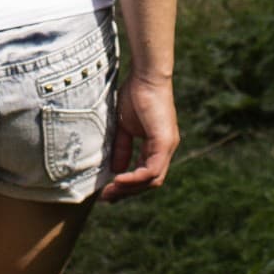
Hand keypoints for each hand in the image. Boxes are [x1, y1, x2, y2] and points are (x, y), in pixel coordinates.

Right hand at [100, 73, 179, 197]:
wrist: (146, 77)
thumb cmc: (135, 95)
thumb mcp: (124, 127)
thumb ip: (123, 148)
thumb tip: (116, 170)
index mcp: (157, 147)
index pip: (146, 175)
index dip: (128, 185)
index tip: (108, 191)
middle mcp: (165, 150)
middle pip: (150, 182)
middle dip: (127, 192)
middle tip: (106, 197)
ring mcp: (167, 147)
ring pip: (152, 180)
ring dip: (130, 188)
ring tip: (110, 191)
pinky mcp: (164, 142)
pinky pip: (152, 170)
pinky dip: (136, 178)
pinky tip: (119, 179)